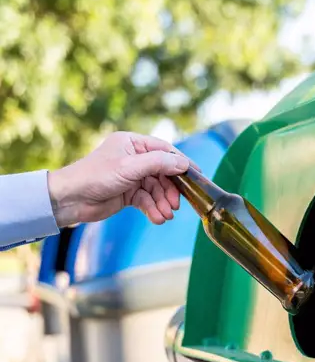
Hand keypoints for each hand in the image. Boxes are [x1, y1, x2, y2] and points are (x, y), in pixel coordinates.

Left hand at [48, 131, 191, 226]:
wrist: (71, 199)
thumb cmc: (95, 176)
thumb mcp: (129, 167)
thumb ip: (158, 164)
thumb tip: (184, 163)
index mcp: (132, 143)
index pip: (164, 150)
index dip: (181, 163)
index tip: (196, 175)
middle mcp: (133, 158)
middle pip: (162, 172)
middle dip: (170, 190)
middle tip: (176, 205)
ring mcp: (131, 176)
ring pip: (156, 189)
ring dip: (162, 203)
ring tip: (166, 216)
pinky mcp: (127, 193)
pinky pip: (147, 200)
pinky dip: (152, 209)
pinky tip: (157, 218)